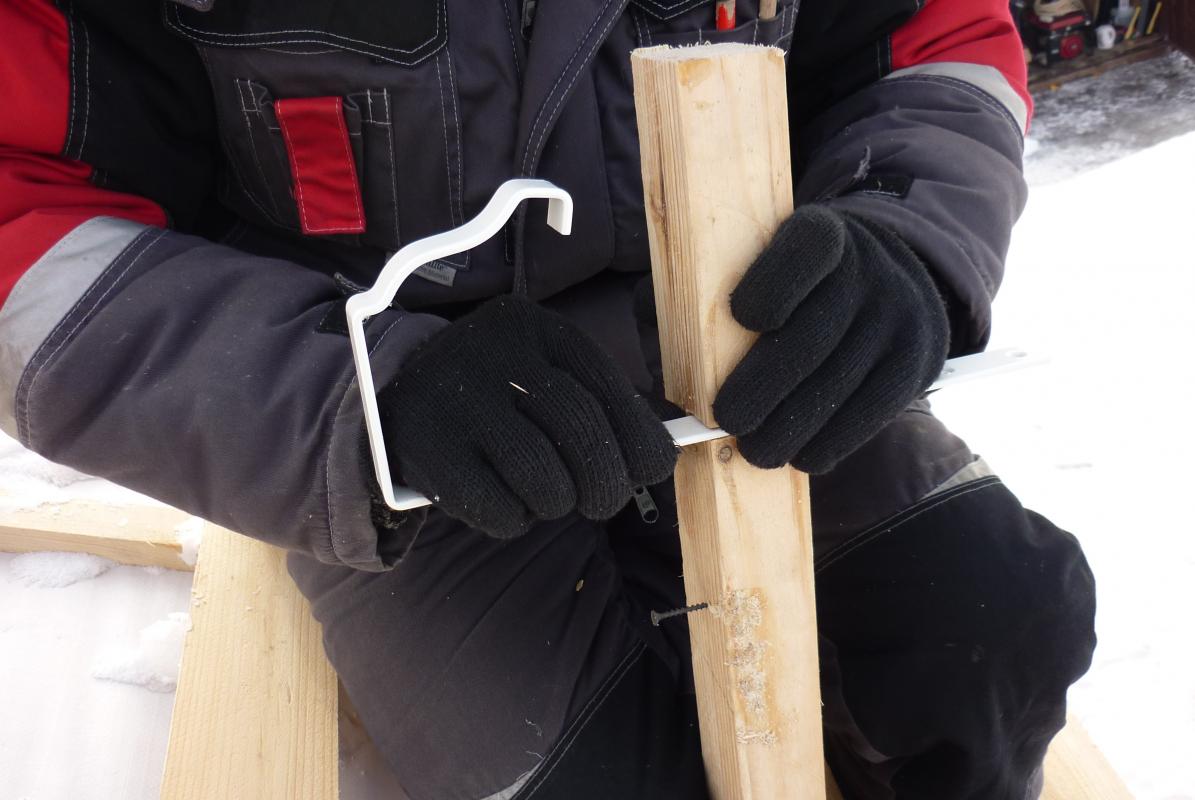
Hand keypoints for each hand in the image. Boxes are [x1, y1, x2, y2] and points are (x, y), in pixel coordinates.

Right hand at [379, 295, 676, 537]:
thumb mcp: (546, 374)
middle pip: (580, 430)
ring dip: (556, 502)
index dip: (639, 438)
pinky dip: (513, 519)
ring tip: (547, 496)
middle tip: (603, 501)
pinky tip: (504, 501)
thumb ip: (600, 406)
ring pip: (543, 478)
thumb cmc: (499, 393)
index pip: (607, 387)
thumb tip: (661, 457)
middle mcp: (496, 355)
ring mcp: (457, 401)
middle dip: (606, 481)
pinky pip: (496, 508)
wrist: (398, 391)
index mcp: (537, 329)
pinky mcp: (428, 450)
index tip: (651, 468)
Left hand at [712, 205, 948, 472]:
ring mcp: (897, 316)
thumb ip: (739, 289)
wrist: (896, 278)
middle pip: (811, 336)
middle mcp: (868, 270)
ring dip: (790, 428)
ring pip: (837, 383)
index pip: (805, 250)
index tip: (742, 317)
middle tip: (729, 418)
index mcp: (823, 234)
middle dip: (762, 386)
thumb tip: (682, 349)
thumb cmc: (807, 282)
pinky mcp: (914, 360)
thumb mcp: (779, 259)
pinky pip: (872, 411)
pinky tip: (803, 456)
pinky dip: (832, 441)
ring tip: (758, 451)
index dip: (772, 285)